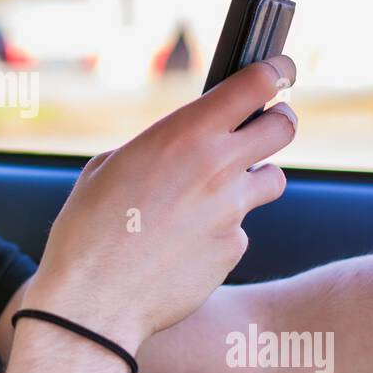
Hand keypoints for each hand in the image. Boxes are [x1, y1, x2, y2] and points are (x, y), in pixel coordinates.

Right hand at [27, 54, 297, 351]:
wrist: (94, 302)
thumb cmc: (88, 231)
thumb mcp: (110, 166)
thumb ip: (158, 147)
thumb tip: (180, 147)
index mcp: (185, 134)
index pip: (257, 84)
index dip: (276, 72)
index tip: (280, 70)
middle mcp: (219, 168)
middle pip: (285, 127)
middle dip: (278, 120)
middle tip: (267, 123)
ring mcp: (233, 212)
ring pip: (272, 181)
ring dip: (253, 179)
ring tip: (216, 193)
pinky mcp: (234, 250)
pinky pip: (240, 229)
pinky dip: (220, 231)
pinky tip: (184, 244)